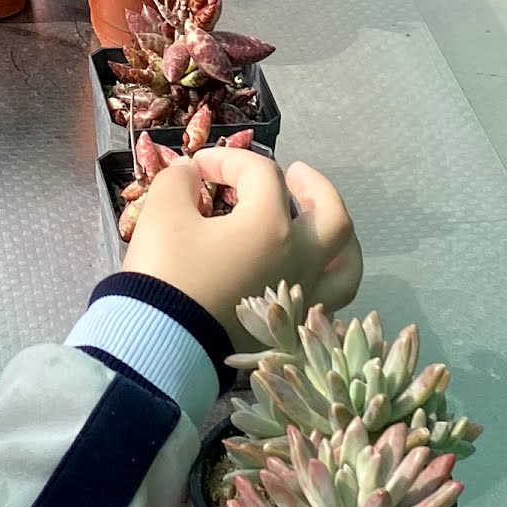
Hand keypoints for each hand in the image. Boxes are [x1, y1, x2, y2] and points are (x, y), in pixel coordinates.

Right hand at [122, 148, 360, 344]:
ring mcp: (301, 298)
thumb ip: (179, 182)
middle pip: (331, 214)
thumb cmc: (166, 275)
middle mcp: (299, 260)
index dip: (229, 160)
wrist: (160, 346)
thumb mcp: (162, 214)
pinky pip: (327, 301)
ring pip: (345, 264)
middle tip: (295, 173)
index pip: (261, 174)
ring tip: (320, 226)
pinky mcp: (291, 330)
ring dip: (338, 238)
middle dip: (314, 186)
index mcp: (270, 226)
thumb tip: (191, 174)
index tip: (198, 166)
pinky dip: (324, 279)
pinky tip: (306, 274)